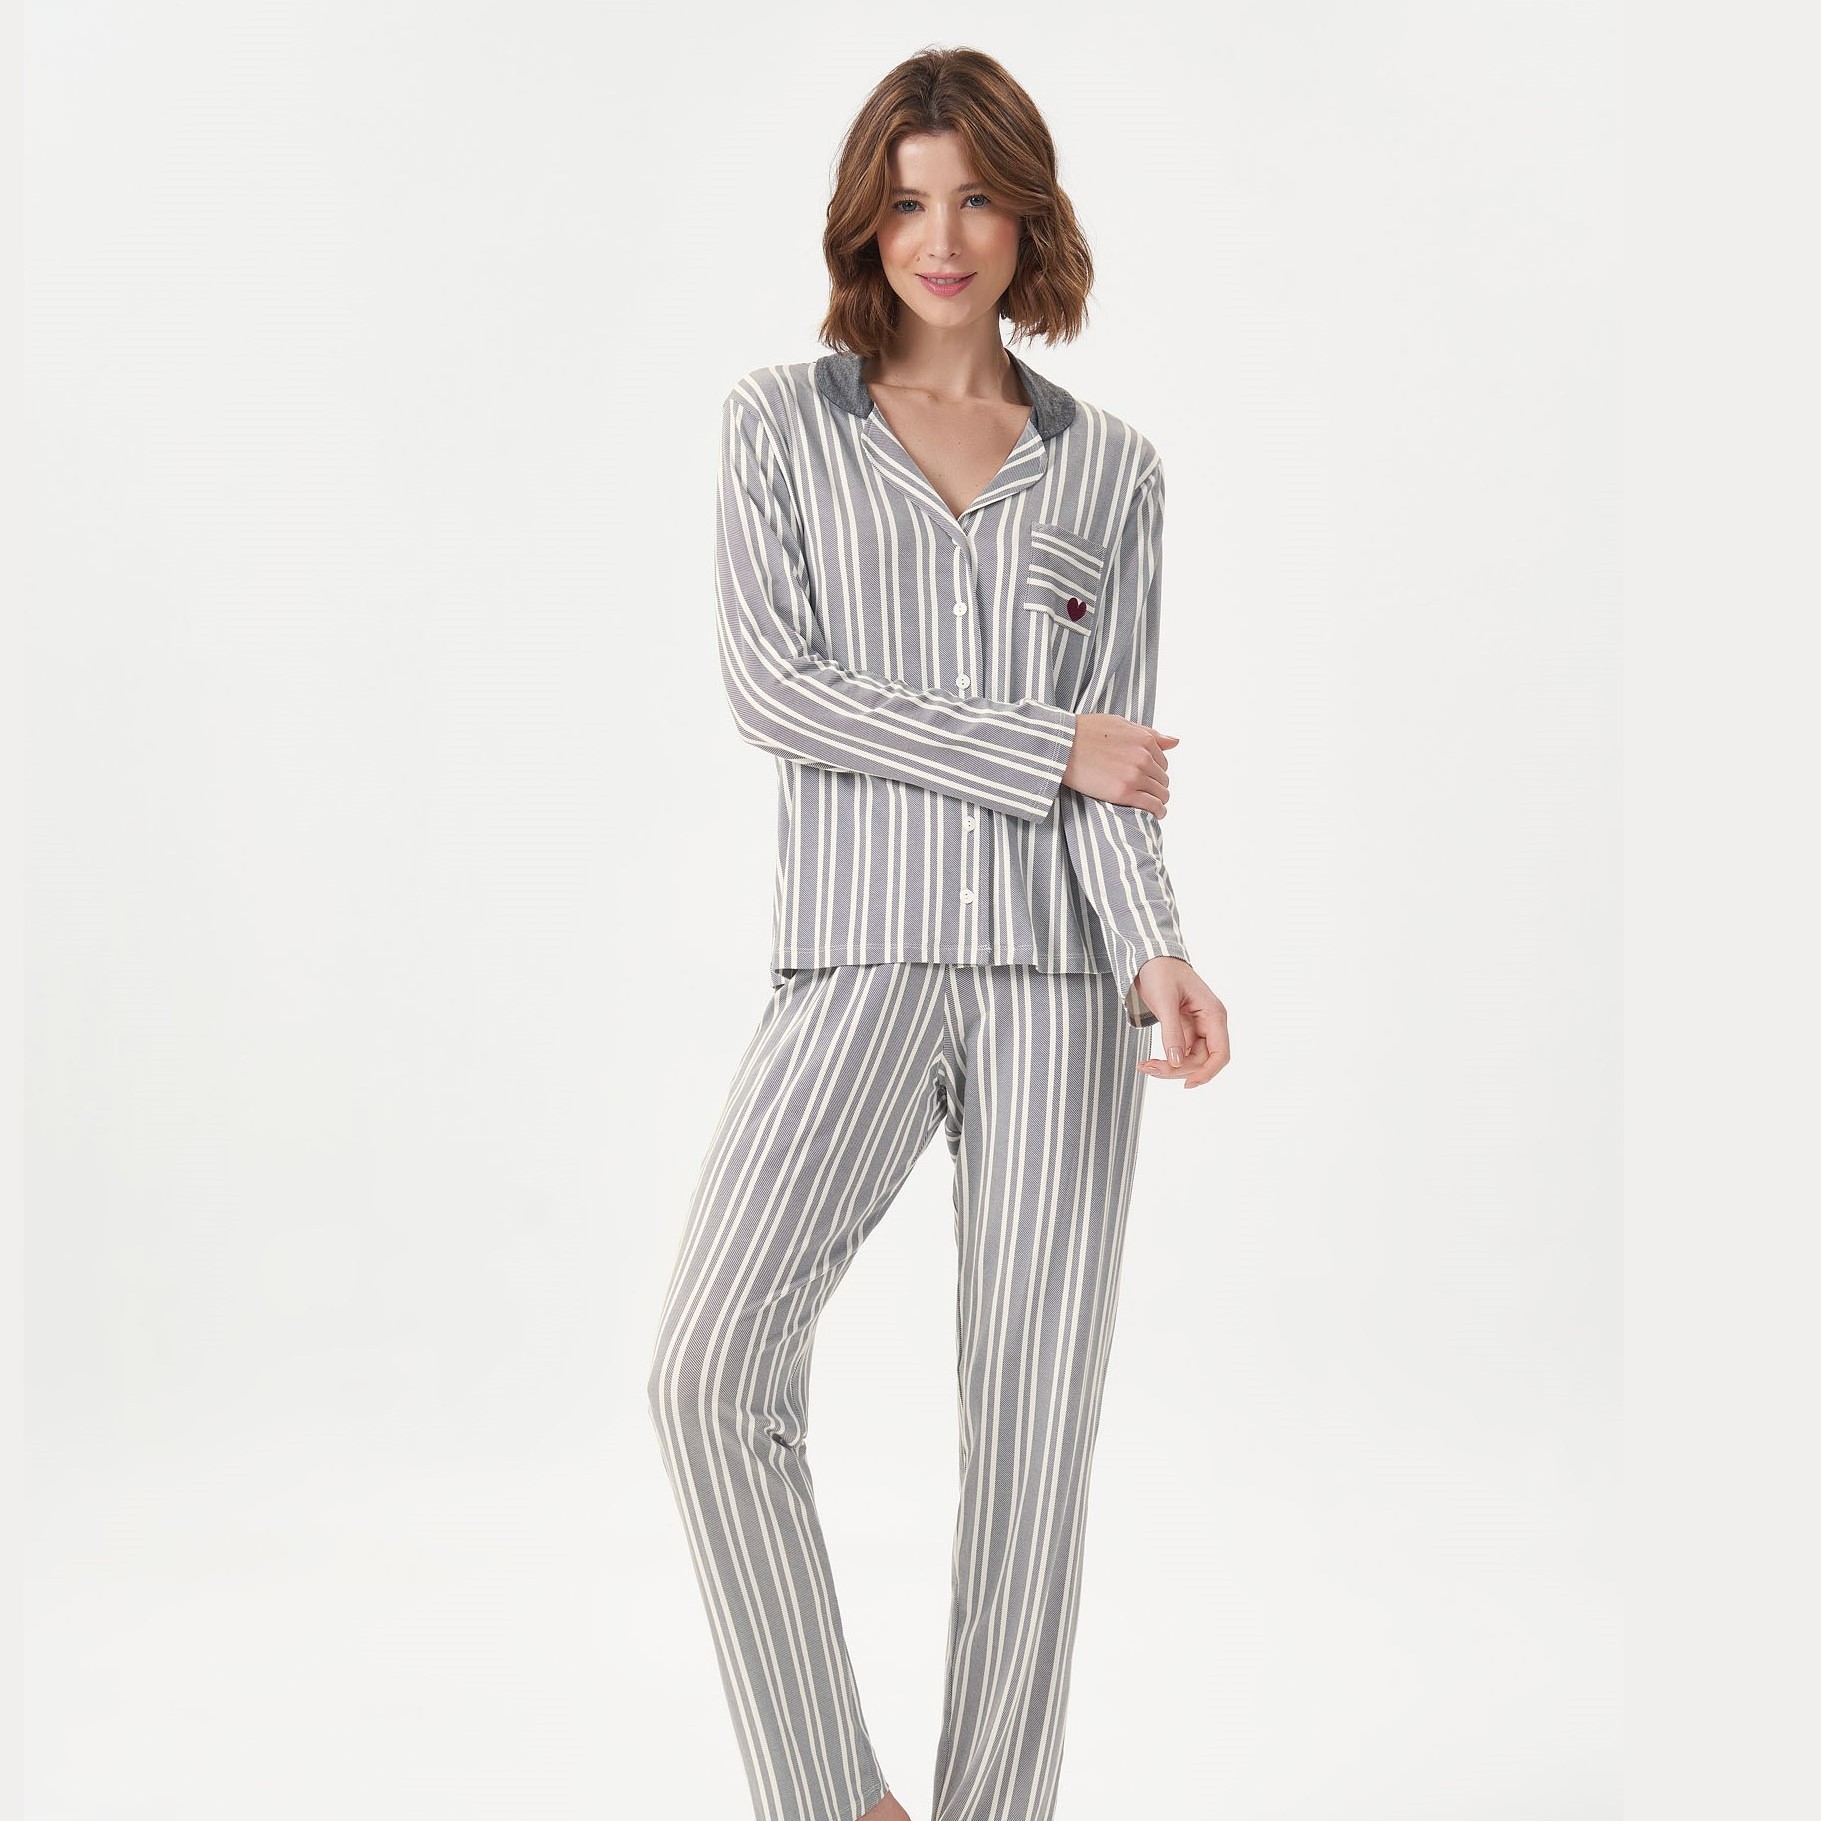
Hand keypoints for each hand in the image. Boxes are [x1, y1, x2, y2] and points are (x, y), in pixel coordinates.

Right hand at [1063, 713, 1178, 815]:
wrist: (1062, 745)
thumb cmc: (1085, 732)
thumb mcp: (1120, 724)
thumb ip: (1149, 734)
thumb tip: (1175, 741)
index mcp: (1145, 740)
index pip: (1163, 762)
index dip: (1155, 771)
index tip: (1146, 778)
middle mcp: (1144, 757)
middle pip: (1162, 779)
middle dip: (1156, 786)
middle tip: (1145, 792)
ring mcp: (1135, 775)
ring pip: (1161, 794)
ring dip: (1159, 800)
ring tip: (1153, 806)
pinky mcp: (1124, 792)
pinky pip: (1151, 806)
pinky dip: (1158, 811)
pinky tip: (1156, 814)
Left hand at [1131, 958, 1228, 1087]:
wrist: (1150, 958)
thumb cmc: (1160, 971)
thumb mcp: (1164, 1000)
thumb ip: (1172, 1031)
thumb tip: (1177, 1061)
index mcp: (1213, 1014)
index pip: (1220, 1053)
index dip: (1207, 1072)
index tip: (1187, 1084)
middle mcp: (1210, 1023)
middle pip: (1203, 1060)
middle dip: (1178, 1069)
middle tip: (1148, 1067)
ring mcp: (1198, 1027)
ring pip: (1191, 1060)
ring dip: (1170, 1068)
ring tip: (1144, 1066)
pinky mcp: (1186, 1029)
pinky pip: (1181, 1053)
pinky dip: (1166, 1060)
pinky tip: (1148, 1062)